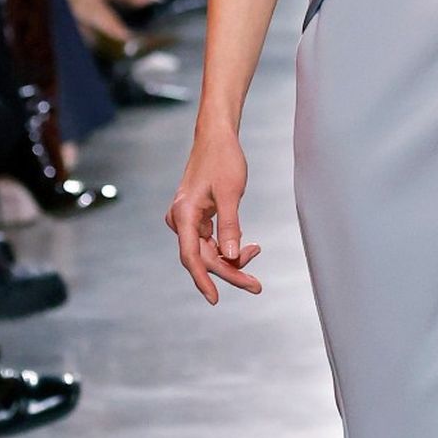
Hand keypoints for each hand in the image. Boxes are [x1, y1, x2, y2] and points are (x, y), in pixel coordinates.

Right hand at [166, 127, 261, 304]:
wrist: (217, 137)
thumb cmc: (223, 159)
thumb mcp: (230, 192)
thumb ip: (230, 225)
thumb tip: (231, 255)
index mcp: (183, 214)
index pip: (191, 256)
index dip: (203, 280)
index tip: (215, 299)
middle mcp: (180, 219)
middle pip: (204, 257)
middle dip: (231, 271)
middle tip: (256, 286)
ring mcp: (188, 220)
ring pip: (209, 251)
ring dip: (232, 258)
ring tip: (257, 252)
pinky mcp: (197, 218)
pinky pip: (211, 240)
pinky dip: (230, 245)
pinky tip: (250, 246)